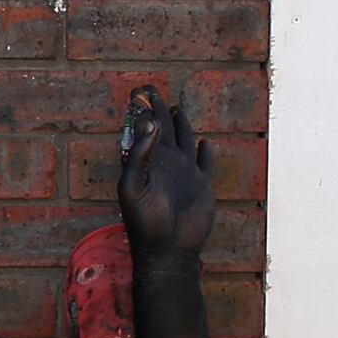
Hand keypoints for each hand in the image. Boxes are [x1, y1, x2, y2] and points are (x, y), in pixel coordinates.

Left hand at [114, 84, 215, 259]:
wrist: (169, 250)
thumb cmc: (146, 222)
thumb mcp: (133, 186)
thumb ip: (140, 155)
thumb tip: (151, 123)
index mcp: (147, 161)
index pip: (144, 129)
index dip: (141, 110)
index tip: (138, 90)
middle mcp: (165, 163)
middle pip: (162, 128)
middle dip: (157, 108)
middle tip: (151, 87)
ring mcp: (184, 173)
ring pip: (183, 140)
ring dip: (179, 123)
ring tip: (174, 107)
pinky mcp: (202, 185)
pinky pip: (204, 163)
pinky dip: (204, 152)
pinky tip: (203, 143)